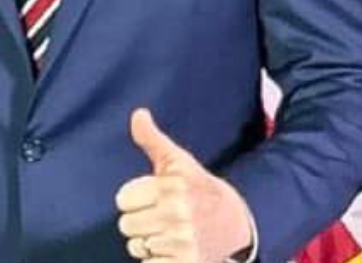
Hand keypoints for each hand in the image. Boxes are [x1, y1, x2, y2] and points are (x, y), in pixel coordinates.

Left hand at [115, 109, 251, 262]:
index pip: (123, 199)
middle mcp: (178, 214)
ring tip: (169, 234)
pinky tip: (172, 252)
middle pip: (126, 224)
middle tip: (163, 217)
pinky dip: (156, 261)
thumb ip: (152, 139)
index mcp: (173, 187)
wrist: (238, 223)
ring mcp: (183, 242)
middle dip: (140, 221)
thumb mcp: (178, 161)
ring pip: (136, 246)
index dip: (135, 198)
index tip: (154, 197)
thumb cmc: (199, 189)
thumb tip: (138, 113)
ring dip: (148, 243)